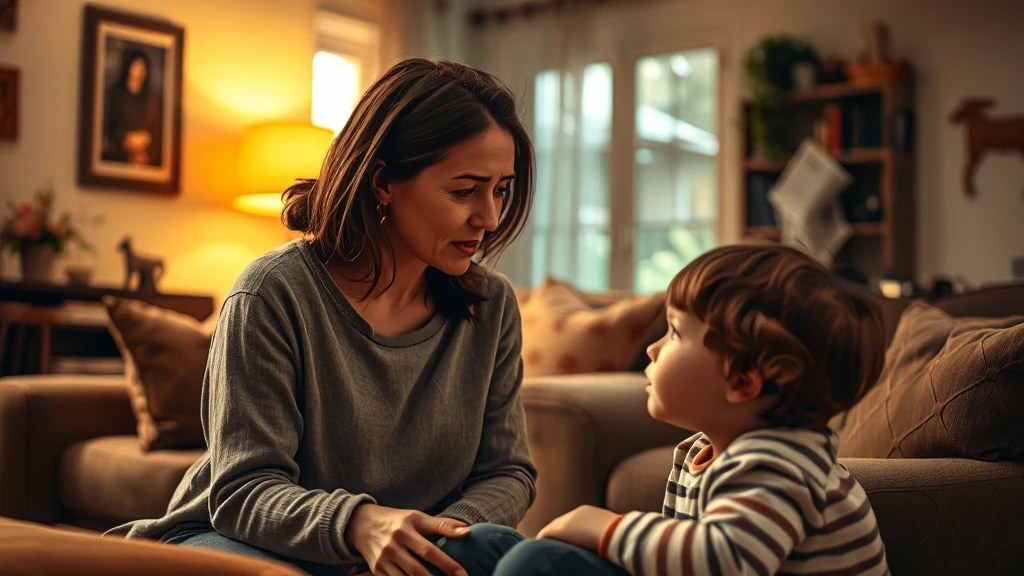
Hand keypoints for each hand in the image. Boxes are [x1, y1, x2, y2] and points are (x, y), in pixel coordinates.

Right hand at [344, 503, 469, 575]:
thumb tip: (467, 531)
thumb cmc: (398, 521)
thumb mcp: (418, 517)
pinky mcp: (377, 570)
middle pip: (418, 570)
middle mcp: (394, 544)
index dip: (448, 563)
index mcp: (407, 528)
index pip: (430, 550)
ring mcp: (384, 559)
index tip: (463, 574)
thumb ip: (443, 525)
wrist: (362, 524)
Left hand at [537, 505, 618, 550]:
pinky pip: (544, 535)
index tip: (569, 540)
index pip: (573, 521)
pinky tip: (541, 550)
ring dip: (550, 538)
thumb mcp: (613, 531)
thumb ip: (608, 534)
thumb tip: (613, 542)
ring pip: (552, 529)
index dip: (570, 531)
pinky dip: (542, 542)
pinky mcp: (558, 530)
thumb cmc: (619, 535)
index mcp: (588, 512)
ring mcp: (566, 520)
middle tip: (553, 545)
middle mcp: (575, 513)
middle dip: (557, 533)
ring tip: (546, 549)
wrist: (614, 533)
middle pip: (560, 523)